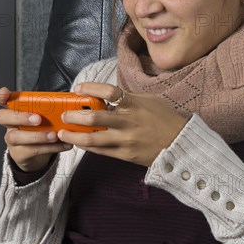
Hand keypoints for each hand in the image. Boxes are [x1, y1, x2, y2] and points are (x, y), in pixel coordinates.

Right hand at [0, 87, 72, 171]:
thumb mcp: (42, 117)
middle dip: (20, 116)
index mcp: (14, 111)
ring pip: (17, 137)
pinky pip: (32, 150)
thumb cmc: (39, 130)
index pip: (1, 100)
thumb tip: (66, 103)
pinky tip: (63, 144)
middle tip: (38, 119)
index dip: (1, 96)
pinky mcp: (19, 154)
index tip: (6, 92)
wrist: (35, 155)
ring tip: (54, 135)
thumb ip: (47, 109)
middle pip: (4, 117)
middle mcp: (9, 125)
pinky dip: (51, 148)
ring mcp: (12, 140)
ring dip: (37, 136)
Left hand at [57, 83, 187, 166]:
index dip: (90, 89)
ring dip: (74, 135)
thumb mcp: (148, 100)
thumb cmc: (164, 119)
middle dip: (74, 115)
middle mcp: (128, 122)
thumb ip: (127, 98)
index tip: (79, 89)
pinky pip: (100, 151)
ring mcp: (125, 140)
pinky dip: (86, 146)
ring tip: (62, 132)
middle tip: (64, 113)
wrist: (180, 144)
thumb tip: (105, 96)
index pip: (108, 92)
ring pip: (93, 138)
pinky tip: (78, 142)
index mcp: (134, 104)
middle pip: (94, 117)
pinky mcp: (124, 155)